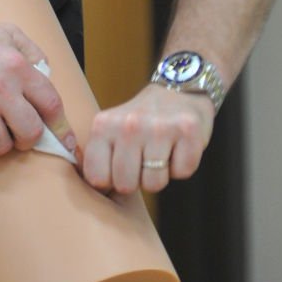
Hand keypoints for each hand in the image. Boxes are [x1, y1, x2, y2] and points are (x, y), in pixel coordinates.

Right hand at [0, 14, 75, 161]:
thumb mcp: (3, 32)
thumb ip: (31, 51)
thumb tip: (48, 75)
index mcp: (16, 65)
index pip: (52, 105)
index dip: (61, 129)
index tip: (64, 143)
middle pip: (31, 133)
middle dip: (25, 139)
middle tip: (14, 133)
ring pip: (1, 146)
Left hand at [81, 84, 214, 194]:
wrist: (178, 90)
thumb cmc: (140, 120)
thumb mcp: (109, 128)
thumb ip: (96, 156)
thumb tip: (93, 191)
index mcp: (103, 125)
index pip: (97, 179)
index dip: (110, 181)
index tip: (118, 168)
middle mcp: (129, 125)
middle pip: (126, 185)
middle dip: (136, 180)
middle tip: (142, 159)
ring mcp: (159, 127)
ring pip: (154, 183)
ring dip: (160, 174)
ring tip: (161, 151)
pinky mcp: (188, 130)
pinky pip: (182, 172)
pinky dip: (182, 166)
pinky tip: (178, 146)